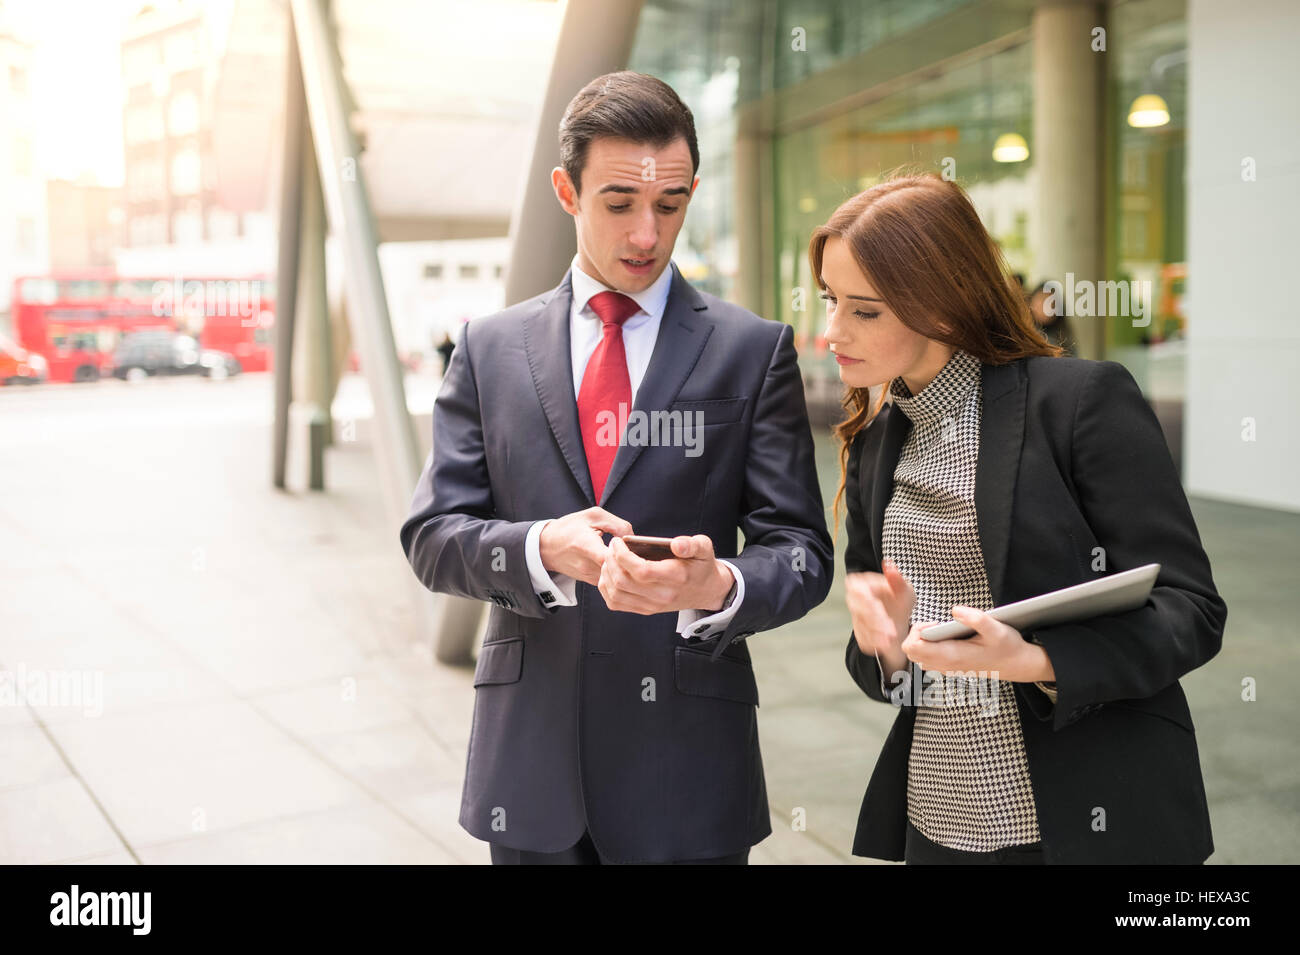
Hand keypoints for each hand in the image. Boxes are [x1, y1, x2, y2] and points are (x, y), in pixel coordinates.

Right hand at [539, 507, 633, 585]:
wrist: (547, 546)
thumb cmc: (570, 527)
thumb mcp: (593, 515)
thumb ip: (617, 524)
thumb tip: (633, 538)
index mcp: (585, 545)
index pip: (610, 557)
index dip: (626, 552)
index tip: (629, 543)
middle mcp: (586, 565)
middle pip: (617, 569)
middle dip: (630, 560)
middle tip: (634, 548)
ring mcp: (589, 576)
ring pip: (616, 577)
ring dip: (625, 567)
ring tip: (626, 554)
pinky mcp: (591, 581)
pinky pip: (611, 579)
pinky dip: (618, 571)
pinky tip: (618, 560)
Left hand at [598, 535, 732, 614]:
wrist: (706, 590)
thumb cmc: (701, 565)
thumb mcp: (703, 548)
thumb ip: (691, 544)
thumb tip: (677, 544)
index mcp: (676, 577)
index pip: (641, 571)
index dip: (623, 556)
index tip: (618, 542)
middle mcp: (662, 595)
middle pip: (624, 582)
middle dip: (611, 561)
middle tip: (611, 547)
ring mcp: (652, 605)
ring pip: (616, 594)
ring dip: (607, 574)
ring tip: (609, 558)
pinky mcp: (645, 610)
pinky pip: (616, 603)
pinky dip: (606, 588)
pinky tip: (609, 573)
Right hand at [845, 558, 915, 673]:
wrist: (899, 621)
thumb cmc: (900, 601)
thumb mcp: (904, 589)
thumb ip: (897, 578)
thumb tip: (888, 564)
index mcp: (861, 584)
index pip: (858, 592)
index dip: (867, 602)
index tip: (879, 610)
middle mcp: (855, 600)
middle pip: (859, 611)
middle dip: (875, 622)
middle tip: (890, 631)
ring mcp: (856, 617)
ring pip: (862, 626)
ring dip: (877, 634)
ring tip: (891, 638)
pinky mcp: (860, 632)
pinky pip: (863, 639)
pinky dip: (875, 642)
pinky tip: (885, 644)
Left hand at [900, 606, 1054, 682]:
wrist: (1017, 664)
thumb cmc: (1007, 646)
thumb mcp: (996, 629)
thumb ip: (976, 618)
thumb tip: (955, 610)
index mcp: (951, 656)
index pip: (912, 648)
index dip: (916, 631)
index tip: (935, 623)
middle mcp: (945, 665)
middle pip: (910, 652)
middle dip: (917, 634)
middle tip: (937, 625)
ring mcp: (946, 668)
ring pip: (918, 656)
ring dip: (923, 640)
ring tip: (942, 630)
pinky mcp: (949, 667)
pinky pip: (927, 658)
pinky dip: (929, 646)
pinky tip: (946, 636)